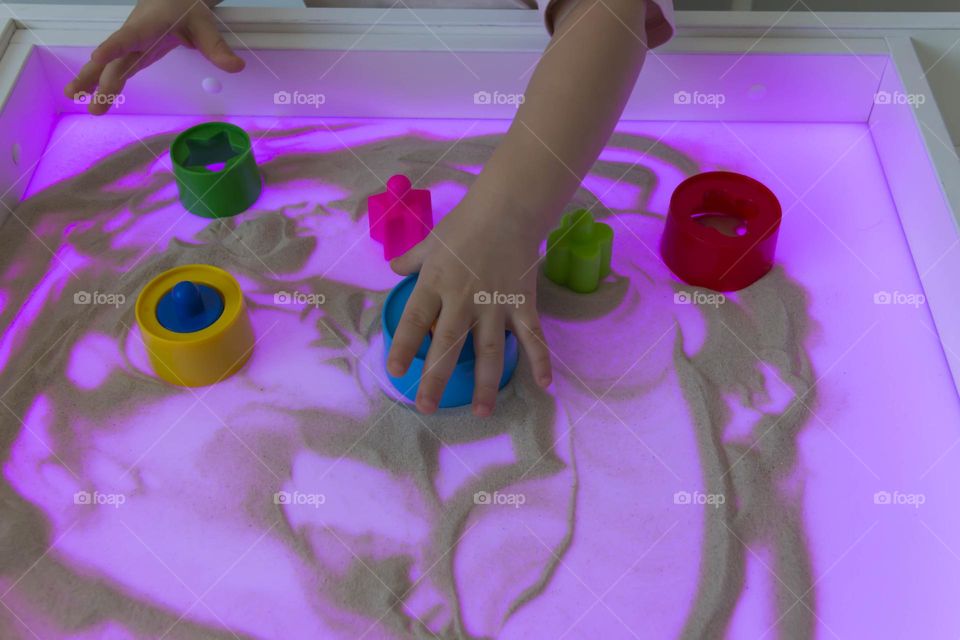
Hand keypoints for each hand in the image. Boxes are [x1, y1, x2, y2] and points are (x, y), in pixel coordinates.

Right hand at [64, 0, 243, 114]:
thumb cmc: (185, 7)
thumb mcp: (204, 25)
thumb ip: (217, 48)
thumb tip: (236, 67)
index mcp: (148, 26)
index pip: (128, 37)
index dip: (113, 48)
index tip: (98, 58)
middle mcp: (133, 37)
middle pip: (113, 60)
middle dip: (99, 80)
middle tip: (87, 102)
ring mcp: (131, 47)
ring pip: (108, 65)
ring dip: (91, 82)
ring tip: (74, 98)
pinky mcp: (133, 55)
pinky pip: (116, 69)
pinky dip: (102, 83)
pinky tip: (92, 97)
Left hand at [387, 192, 552, 416]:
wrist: (507, 209)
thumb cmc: (465, 224)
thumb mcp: (431, 241)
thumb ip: (411, 259)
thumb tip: (393, 268)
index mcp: (436, 283)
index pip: (414, 320)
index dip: (403, 346)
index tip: (394, 371)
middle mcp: (463, 298)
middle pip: (447, 343)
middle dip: (436, 377)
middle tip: (427, 407)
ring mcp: (496, 304)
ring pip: (490, 349)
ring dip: (486, 383)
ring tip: (481, 412)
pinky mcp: (523, 304)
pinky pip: (533, 337)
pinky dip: (540, 360)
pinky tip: (543, 385)